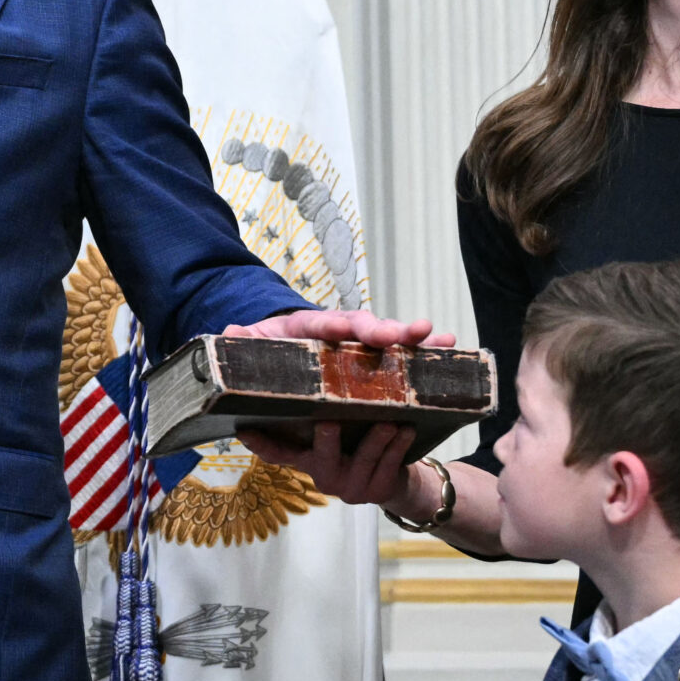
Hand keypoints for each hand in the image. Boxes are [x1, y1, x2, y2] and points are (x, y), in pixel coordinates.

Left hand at [224, 307, 456, 349]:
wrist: (277, 346)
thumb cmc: (267, 349)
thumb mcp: (251, 345)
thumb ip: (243, 341)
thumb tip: (229, 332)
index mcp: (305, 327)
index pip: (321, 323)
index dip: (336, 326)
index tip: (351, 330)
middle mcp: (336, 330)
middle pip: (362, 326)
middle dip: (384, 331)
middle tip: (405, 335)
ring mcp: (356, 342)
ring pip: (388, 337)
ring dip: (413, 339)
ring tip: (439, 337)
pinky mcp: (371, 356)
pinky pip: (401, 353)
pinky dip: (424, 350)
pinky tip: (450, 346)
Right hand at [235, 421, 417, 505]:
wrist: (394, 481)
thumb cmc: (357, 444)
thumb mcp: (335, 433)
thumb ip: (319, 412)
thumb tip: (296, 366)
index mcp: (307, 460)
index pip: (278, 454)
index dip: (259, 444)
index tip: (244, 430)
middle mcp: (324, 477)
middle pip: (321, 458)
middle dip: (326, 441)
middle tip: (329, 422)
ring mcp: (350, 488)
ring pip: (363, 460)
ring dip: (376, 440)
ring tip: (388, 421)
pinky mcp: (377, 491)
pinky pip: (388, 466)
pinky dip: (398, 447)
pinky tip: (407, 430)